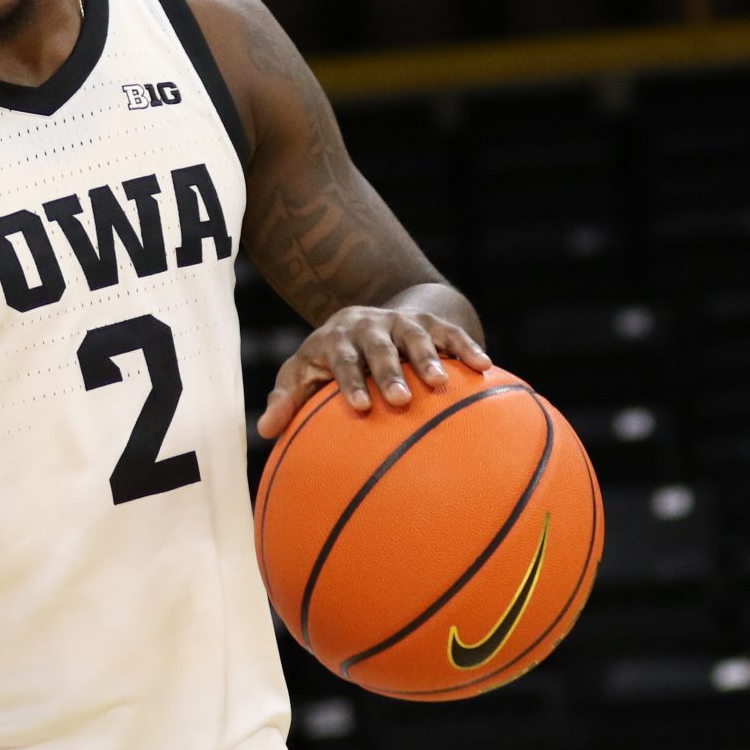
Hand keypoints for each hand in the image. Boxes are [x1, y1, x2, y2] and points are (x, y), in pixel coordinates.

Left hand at [257, 305, 490, 436]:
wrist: (364, 317)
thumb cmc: (328, 359)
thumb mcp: (302, 373)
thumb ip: (287, 400)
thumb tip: (265, 432)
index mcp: (336, 340)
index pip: (341, 360)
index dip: (351, 381)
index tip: (361, 407)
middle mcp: (369, 326)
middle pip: (379, 347)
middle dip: (389, 371)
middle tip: (400, 399)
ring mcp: (401, 321)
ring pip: (416, 336)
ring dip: (429, 358)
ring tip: (441, 384)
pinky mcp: (429, 321)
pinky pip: (450, 332)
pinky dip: (466, 346)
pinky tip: (485, 366)